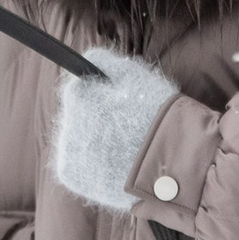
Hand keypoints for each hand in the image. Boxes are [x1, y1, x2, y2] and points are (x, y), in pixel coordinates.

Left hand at [50, 49, 180, 213]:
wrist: (172, 163)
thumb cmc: (157, 114)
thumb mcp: (135, 75)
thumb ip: (104, 61)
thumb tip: (87, 59)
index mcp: (78, 99)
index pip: (80, 88)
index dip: (102, 92)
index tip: (121, 101)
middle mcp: (66, 128)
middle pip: (77, 114)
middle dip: (96, 116)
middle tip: (126, 124)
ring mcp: (69, 157)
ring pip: (78, 139)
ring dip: (94, 139)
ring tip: (125, 145)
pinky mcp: (75, 180)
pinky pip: (79, 164)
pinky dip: (93, 162)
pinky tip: (116, 161)